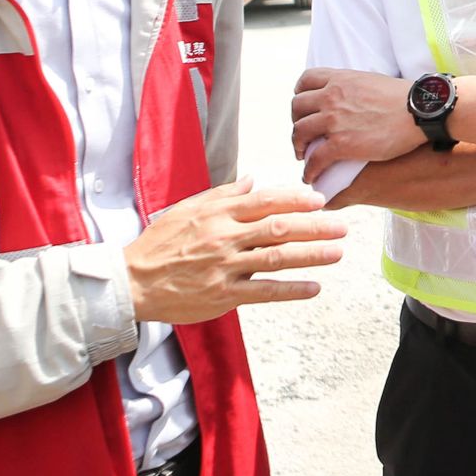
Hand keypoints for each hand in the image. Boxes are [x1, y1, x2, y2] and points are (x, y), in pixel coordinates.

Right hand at [123, 175, 347, 324]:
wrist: (133, 280)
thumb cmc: (160, 243)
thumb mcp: (188, 208)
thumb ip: (223, 194)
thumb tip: (253, 179)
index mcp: (218, 213)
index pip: (265, 201)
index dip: (296, 200)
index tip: (319, 200)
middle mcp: (224, 237)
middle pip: (278, 228)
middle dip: (314, 226)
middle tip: (341, 225)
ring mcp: (224, 267)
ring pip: (276, 258)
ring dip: (311, 255)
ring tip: (337, 252)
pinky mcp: (223, 295)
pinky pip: (263, 292)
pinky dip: (290, 289)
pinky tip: (313, 287)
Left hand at [289, 68, 418, 183]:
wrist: (419, 111)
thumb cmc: (403, 98)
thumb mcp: (371, 80)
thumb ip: (352, 87)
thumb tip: (350, 97)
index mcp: (339, 79)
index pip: (305, 81)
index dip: (300, 95)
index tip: (304, 109)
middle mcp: (331, 96)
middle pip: (297, 107)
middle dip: (297, 122)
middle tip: (304, 136)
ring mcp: (334, 120)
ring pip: (300, 133)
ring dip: (298, 146)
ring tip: (303, 157)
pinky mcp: (341, 143)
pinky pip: (315, 159)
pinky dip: (309, 170)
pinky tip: (311, 176)